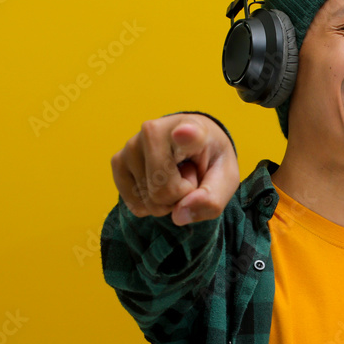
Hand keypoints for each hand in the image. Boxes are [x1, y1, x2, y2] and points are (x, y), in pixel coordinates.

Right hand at [111, 113, 238, 225]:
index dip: (187, 136)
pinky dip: (151, 203)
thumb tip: (178, 215)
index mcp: (193, 128)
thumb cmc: (210, 161)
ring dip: (167, 200)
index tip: (185, 132)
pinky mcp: (117, 162)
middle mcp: (154, 131)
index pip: (188, 134)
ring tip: (175, 174)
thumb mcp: (226, 180)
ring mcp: (131, 146)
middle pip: (164, 192)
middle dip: (181, 196)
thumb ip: (211, 200)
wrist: (193, 146)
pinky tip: (158, 180)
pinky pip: (136, 206)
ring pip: (150, 202)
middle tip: (189, 173)